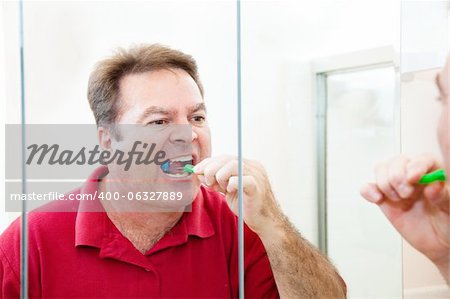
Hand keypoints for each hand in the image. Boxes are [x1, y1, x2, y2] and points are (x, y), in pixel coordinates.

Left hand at [194, 155, 281, 234]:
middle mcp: (253, 166)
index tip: (196, 171)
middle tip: (208, 182)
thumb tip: (198, 172)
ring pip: (232, 165)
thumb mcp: (226, 189)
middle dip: (211, 169)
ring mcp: (257, 175)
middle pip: (226, 158)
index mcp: (246, 165)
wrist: (263, 221)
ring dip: (220, 176)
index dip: (208, 163)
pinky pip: (241, 180)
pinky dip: (231, 184)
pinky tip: (230, 192)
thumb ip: (215, 180)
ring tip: (220, 188)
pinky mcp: (257, 187)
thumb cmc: (246, 205)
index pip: (223, 157)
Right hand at [360, 154, 449, 269]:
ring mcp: (396, 186)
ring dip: (385, 184)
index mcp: (432, 172)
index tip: (413, 178)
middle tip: (407, 194)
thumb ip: (443, 196)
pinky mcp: (384, 198)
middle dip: (397, 177)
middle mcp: (412, 175)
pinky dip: (368, 191)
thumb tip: (433, 186)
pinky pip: (368, 187)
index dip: (415, 166)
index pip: (421, 160)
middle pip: (396, 162)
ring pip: (381, 169)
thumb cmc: (447, 222)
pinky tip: (378, 199)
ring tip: (399, 199)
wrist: (438, 242)